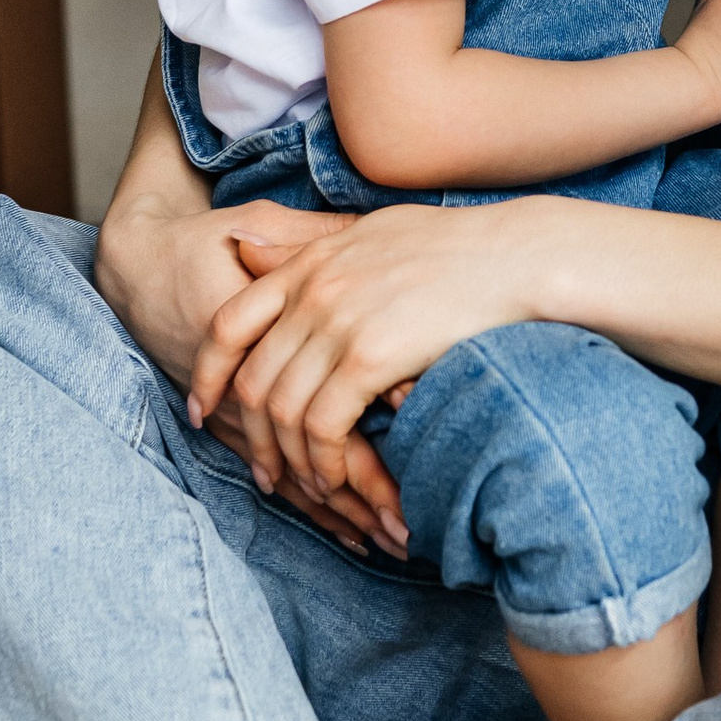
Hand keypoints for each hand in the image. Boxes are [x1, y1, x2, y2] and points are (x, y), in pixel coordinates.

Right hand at [91, 193, 405, 550]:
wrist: (134, 262)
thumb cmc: (206, 240)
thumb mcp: (258, 225)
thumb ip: (319, 240)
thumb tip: (388, 264)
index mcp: (263, 342)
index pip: (324, 418)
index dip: (368, 464)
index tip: (411, 494)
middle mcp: (244, 390)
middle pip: (310, 461)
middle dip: (360, 502)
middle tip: (407, 535)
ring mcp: (231, 410)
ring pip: (290, 476)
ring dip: (338, 513)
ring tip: (389, 543)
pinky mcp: (226, 418)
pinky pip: (273, 469)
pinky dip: (306, 498)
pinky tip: (344, 527)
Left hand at [188, 195, 567, 517]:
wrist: (517, 256)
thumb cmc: (457, 247)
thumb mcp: (367, 233)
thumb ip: (304, 247)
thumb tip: (243, 246)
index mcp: (309, 263)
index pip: (229, 323)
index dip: (207, 373)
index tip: (204, 408)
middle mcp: (313, 290)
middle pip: (252, 377)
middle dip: (250, 434)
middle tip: (262, 471)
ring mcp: (337, 322)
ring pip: (282, 408)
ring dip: (289, 459)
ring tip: (306, 486)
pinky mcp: (369, 356)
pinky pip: (322, 425)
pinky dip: (322, 461)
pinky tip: (336, 478)